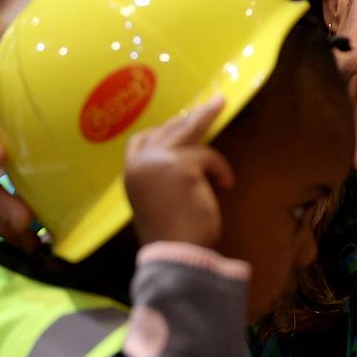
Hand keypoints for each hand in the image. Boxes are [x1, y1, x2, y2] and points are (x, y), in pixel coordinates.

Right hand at [124, 97, 233, 246]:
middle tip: (212, 102)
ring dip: (206, 117)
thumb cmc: (170, 235)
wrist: (175, 255)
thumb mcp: (157, 200)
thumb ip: (161, 176)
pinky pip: (209, 156)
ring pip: (189, 131)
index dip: (163, 127)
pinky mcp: (182, 166)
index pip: (140, 140)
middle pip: (168, 129)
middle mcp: (140, 163)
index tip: (181, 119)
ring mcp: (160, 161)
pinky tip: (226, 185)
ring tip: (220, 104)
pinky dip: (220, 170)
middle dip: (191, 115)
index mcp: (131, 174)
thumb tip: (185, 153)